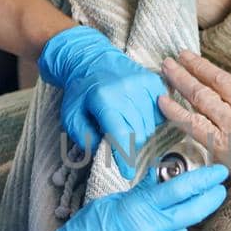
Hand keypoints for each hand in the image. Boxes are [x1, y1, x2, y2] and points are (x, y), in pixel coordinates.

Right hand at [0, 163, 230, 230]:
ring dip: (175, 229)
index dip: (203, 180)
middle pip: (192, 212)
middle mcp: (150, 230)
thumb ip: (140, 194)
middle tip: (219, 190)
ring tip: (151, 230)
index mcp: (138, 208)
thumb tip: (161, 178)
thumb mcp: (111, 204)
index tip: (219, 172)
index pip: (179, 189)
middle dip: (210, 199)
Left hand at [37, 25, 165, 177]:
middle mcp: (126, 90)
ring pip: (150, 125)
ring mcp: (142, 84)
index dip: (125, 157)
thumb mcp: (71, 116)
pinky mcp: (153, 81)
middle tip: (121, 147)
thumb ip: (85, 138)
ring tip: (127, 129)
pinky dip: (151, 120)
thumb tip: (104, 153)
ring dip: (140, 133)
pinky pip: (160, 112)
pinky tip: (138, 118)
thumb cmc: (80, 91)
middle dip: (130, 146)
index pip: (121, 135)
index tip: (128, 173)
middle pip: (138, 133)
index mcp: (104, 99)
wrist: (90, 58)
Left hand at [157, 49, 230, 191]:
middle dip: (197, 66)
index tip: (209, 72)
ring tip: (167, 67)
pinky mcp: (218, 142)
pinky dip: (175, 110)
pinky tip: (162, 101)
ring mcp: (230, 124)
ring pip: (200, 94)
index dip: (221, 77)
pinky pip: (191, 122)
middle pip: (216, 80)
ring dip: (181, 79)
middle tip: (180, 55)